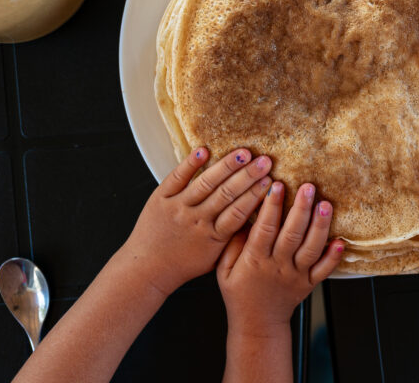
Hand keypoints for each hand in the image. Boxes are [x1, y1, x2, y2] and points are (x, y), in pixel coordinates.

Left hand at [121, 147, 272, 295]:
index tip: (271, 181)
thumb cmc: (184, 265)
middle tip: (265, 161)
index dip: (255, 195)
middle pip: (226, 194)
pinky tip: (204, 150)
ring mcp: (178, 208)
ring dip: (226, 166)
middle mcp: (196, 220)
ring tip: (243, 153)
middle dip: (248, 176)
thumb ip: (234, 240)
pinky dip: (190, 164)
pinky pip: (177, 177)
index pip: (239, 212)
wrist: (147, 268)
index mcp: (213, 237)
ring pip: (205, 183)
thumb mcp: (215, 258)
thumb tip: (257, 221)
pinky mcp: (160, 198)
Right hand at [217, 182, 344, 334]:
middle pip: (292, 235)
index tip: (277, 185)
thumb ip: (233, 244)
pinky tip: (341, 241)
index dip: (271, 207)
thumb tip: (243, 217)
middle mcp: (278, 266)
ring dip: (320, 226)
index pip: (264, 229)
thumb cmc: (239, 293)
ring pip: (311, 249)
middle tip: (308, 187)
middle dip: (301, 209)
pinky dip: (334, 256)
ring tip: (326, 205)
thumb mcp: (224, 270)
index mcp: (255, 260)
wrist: (257, 324)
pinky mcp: (309, 283)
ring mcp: (296, 275)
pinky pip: (324, 270)